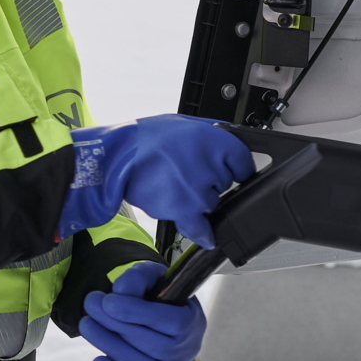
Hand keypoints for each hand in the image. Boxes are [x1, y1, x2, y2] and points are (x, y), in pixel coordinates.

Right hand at [59, 114, 254, 247]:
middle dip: (209, 180)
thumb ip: (209, 134)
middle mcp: (210, 164)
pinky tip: (207, 236)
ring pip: (211, 202)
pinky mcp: (184, 209)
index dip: (235, 166)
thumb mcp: (183, 123)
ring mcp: (198, 189)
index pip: (243, 161)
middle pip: (224, 183)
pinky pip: (202, 227)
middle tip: (185, 171)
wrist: (116, 157)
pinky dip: (204, 233)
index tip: (232, 171)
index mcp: (214, 138)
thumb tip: (226, 141)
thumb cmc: (145, 138)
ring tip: (173, 185)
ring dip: (197, 199)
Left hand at [80, 262, 206, 360]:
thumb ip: (139, 278)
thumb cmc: (160, 298)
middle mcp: (186, 350)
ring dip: (107, 344)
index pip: (164, 319)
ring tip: (87, 325)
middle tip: (90, 305)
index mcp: (191, 321)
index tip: (108, 301)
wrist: (166, 321)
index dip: (133, 311)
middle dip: (112, 323)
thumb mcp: (153, 277)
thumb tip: (120, 292)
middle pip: (147, 341)